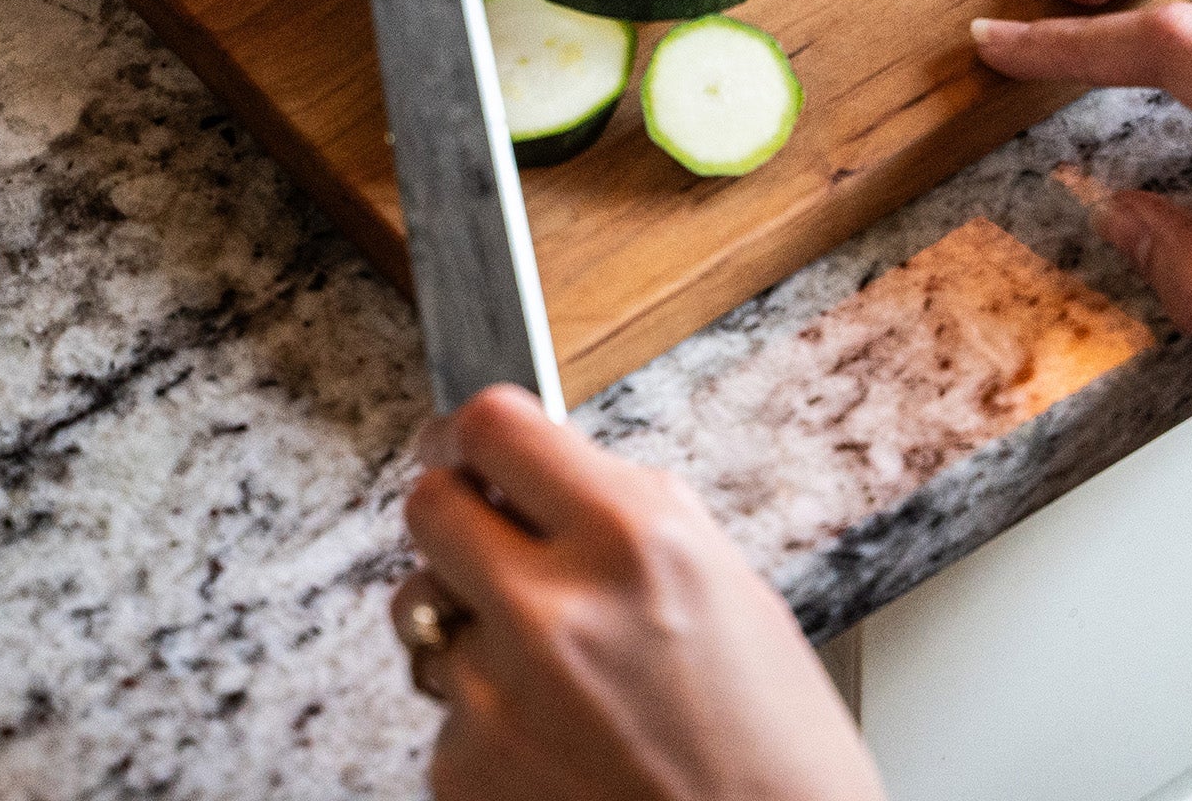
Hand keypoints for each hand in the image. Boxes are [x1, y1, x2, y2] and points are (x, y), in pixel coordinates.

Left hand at [391, 385, 883, 800]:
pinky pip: (442, 707)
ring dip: (467, 621)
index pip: (493, 425)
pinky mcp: (463, 771)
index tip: (462, 442)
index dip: (468, 429)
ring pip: (422, 611)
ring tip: (547, 664)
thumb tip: (545, 471)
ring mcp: (499, 694)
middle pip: (426, 508)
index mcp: (633, 534)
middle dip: (450, 511)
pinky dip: (485, 714)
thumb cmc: (770, 736)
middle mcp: (555, 605)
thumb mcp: (723, 579)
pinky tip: (555, 737)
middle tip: (479, 530)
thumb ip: (623, 512)